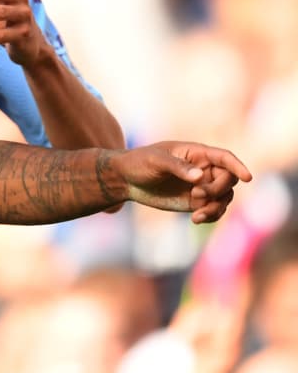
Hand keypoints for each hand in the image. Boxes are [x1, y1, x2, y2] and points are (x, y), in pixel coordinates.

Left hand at [117, 141, 250, 222]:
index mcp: (197, 153)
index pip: (225, 158)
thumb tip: (200, 176)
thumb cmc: (139, 162)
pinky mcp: (195, 201)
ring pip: (224, 197)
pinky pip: (214, 209)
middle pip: (228, 179)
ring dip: (216, 207)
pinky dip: (211, 215)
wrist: (126, 179)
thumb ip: (178, 167)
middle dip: (218, 189)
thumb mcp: (155, 161)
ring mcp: (201, 186)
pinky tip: (196, 219)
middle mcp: (204, 169)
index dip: (238, 166)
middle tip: (197, 194)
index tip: (247, 177)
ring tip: (198, 215)